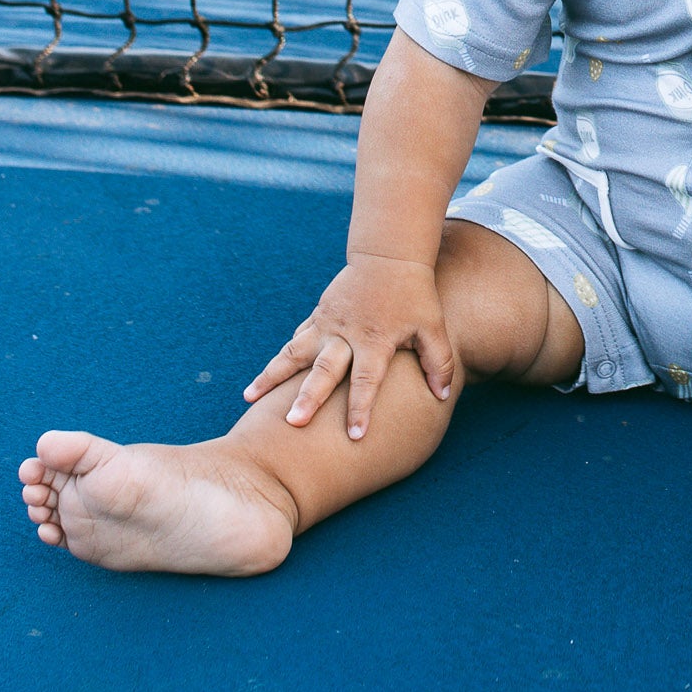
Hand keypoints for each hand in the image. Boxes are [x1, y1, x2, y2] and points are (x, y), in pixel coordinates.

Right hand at [243, 254, 453, 439]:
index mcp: (376, 340)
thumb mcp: (433, 326)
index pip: (368, 380)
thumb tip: (443, 396)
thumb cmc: (415, 295)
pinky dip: (280, 358)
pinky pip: (297, 339)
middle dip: (308, 397)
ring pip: (295, 353)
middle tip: (293, 423)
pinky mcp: (319, 315)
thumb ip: (439, 361)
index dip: (361, 408)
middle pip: (324, 370)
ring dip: (272, 376)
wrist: (389, 255)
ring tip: (248, 398)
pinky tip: (263, 380)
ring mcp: (327, 323)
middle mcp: (346, 334)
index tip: (355, 435)